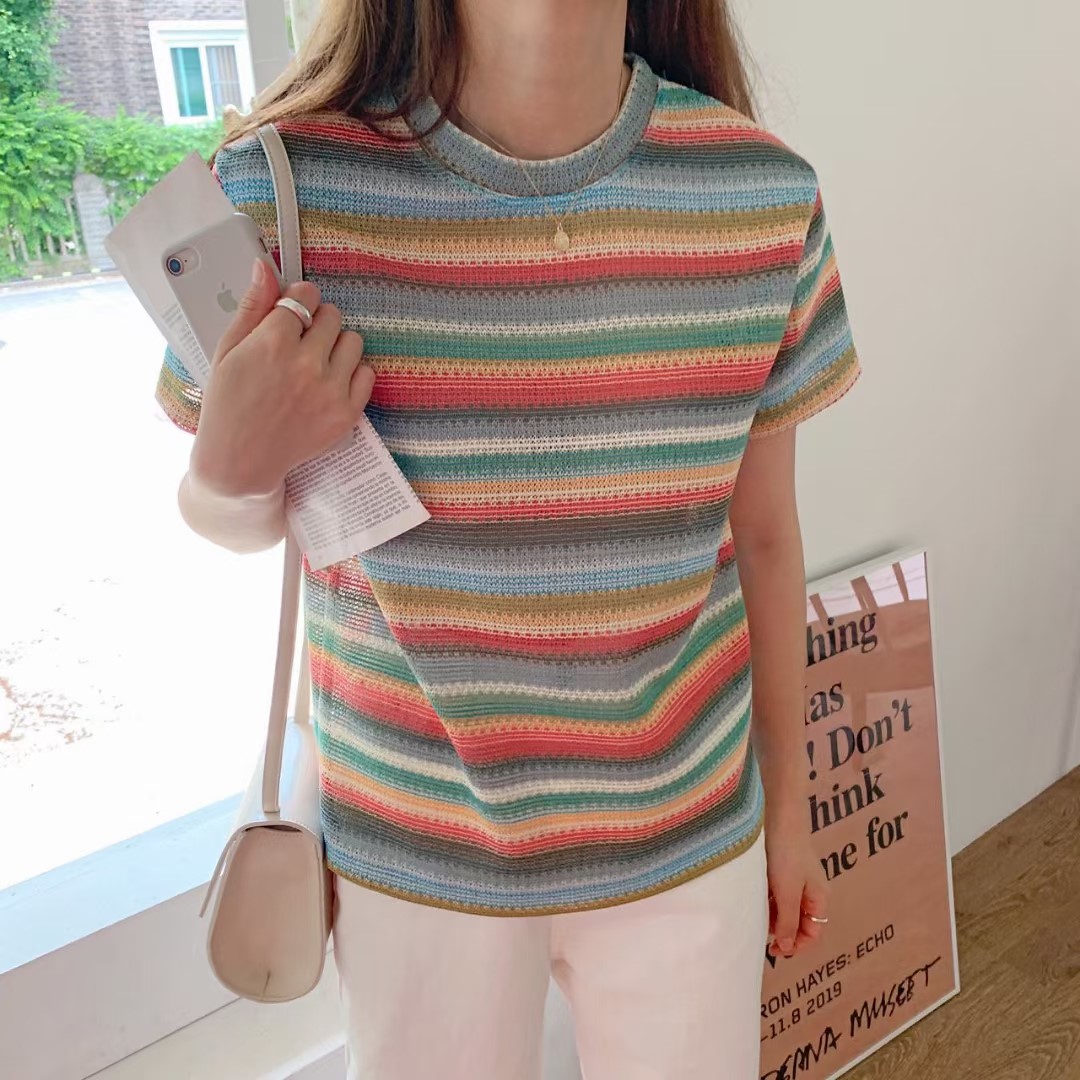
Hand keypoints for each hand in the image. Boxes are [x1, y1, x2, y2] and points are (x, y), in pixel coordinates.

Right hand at [189, 257, 374, 495]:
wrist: (240, 461)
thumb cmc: (228, 404)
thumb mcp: (228, 350)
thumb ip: (252, 306)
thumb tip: (264, 267)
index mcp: (273, 341)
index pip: (305, 294)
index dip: (298, 302)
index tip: (292, 314)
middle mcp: (306, 363)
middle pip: (332, 315)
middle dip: (316, 323)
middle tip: (298, 344)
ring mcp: (330, 389)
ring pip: (353, 340)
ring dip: (337, 346)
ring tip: (314, 364)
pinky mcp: (346, 413)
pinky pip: (367, 374)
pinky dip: (352, 374)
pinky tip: (328, 383)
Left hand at [764, 812, 828, 958]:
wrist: (777, 813)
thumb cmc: (786, 854)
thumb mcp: (788, 892)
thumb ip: (788, 922)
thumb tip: (788, 948)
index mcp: (818, 897)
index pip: (813, 933)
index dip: (796, 945)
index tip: (773, 949)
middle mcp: (808, 889)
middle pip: (797, 921)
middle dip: (781, 930)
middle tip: (759, 932)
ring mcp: (793, 877)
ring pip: (783, 906)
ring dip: (770, 914)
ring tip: (753, 914)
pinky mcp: (778, 866)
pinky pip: (773, 891)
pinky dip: (764, 898)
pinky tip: (751, 897)